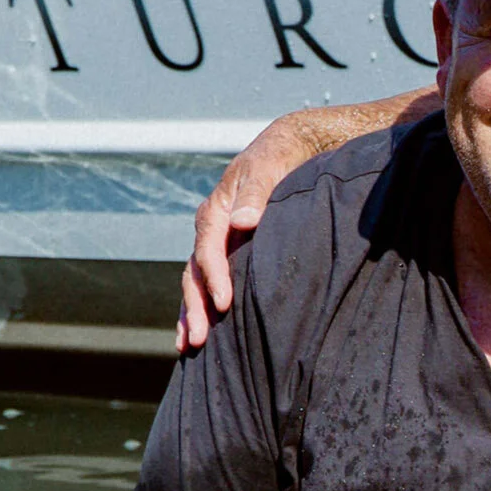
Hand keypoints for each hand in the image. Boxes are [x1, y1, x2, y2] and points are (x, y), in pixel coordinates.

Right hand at [175, 89, 433, 350]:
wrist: (298, 145)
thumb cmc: (287, 154)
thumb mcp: (274, 162)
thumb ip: (259, 192)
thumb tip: (243, 221)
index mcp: (218, 207)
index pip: (209, 246)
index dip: (215, 275)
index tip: (224, 303)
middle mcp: (215, 227)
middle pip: (196, 270)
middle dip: (195, 305)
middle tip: (200, 339)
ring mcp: (223, 242)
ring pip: (199, 281)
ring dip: (193, 313)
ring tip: (192, 346)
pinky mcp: (236, 253)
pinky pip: (213, 282)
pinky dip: (205, 306)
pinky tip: (204, 335)